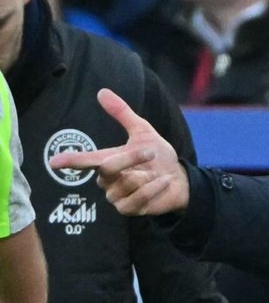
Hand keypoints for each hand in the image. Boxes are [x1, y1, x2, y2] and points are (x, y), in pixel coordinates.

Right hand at [48, 88, 189, 215]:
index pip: (85, 160)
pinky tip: (163, 181)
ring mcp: (116, 197)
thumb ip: (122, 114)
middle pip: (109, 167)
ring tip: (155, 174)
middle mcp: (106, 181)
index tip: (54, 162)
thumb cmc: (158, 157)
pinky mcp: (129, 210)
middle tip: (150, 153)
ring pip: (127, 182)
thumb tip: (102, 92)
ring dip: (148, 175)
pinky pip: (139, 197)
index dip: (70, 160)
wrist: (179, 179)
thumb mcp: (143, 132)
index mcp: (106, 161)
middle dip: (132, 157)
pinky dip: (155, 187)